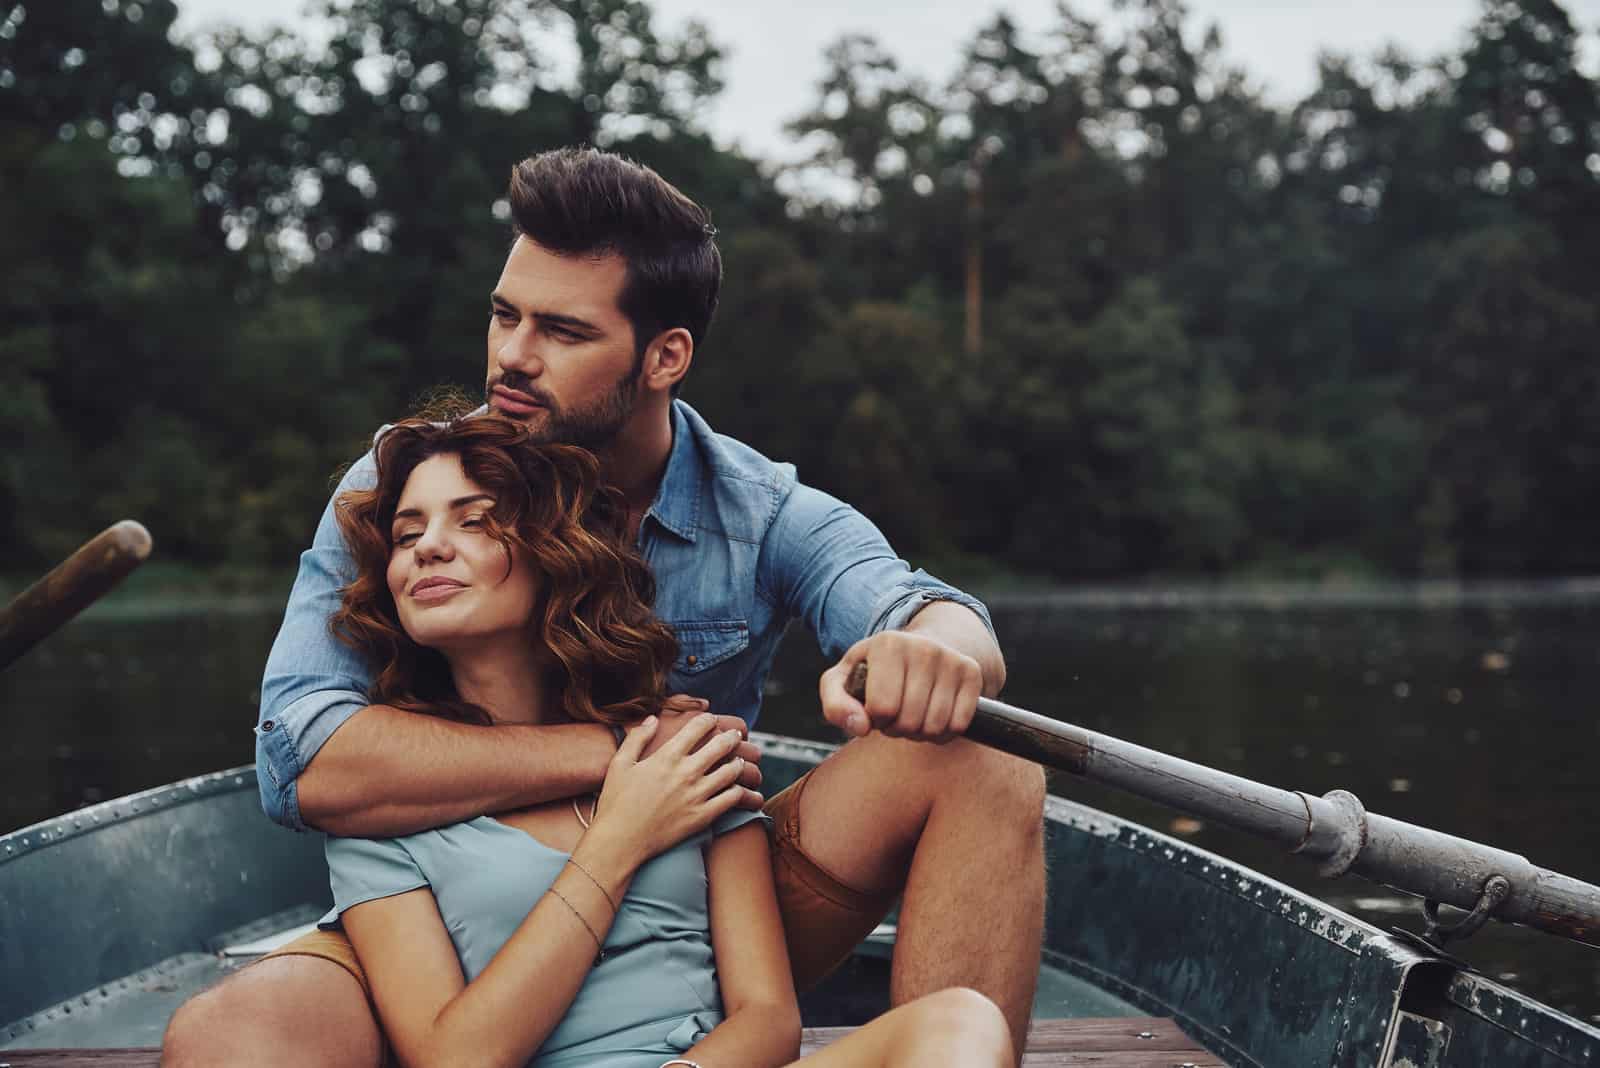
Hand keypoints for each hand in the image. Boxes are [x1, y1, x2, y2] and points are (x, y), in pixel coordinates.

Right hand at [592, 714, 760, 861]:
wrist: (619, 841)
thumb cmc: (615, 802)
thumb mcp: (620, 764)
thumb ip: (637, 737)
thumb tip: (653, 719)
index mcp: (666, 757)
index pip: (698, 728)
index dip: (708, 720)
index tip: (712, 720)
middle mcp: (685, 773)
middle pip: (721, 746)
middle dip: (732, 737)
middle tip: (736, 736)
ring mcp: (696, 796)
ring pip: (731, 772)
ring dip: (739, 763)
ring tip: (739, 761)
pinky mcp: (702, 817)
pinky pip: (731, 799)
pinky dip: (739, 791)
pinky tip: (737, 788)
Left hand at [818, 631, 982, 742]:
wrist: (921, 646)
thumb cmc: (876, 670)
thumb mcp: (844, 680)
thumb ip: (836, 705)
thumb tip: (860, 726)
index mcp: (887, 644)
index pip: (882, 709)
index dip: (875, 719)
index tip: (875, 708)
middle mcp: (923, 647)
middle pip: (909, 721)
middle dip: (898, 728)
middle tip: (895, 714)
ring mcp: (951, 659)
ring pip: (935, 726)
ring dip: (920, 733)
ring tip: (912, 714)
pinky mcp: (972, 672)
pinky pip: (959, 725)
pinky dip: (944, 732)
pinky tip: (933, 715)